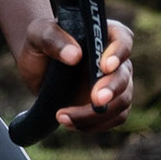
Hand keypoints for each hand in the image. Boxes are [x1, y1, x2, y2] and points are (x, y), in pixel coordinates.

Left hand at [16, 17, 134, 133]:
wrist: (37, 66)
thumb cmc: (41, 42)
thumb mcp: (38, 34)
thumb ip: (53, 39)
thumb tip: (73, 56)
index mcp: (106, 34)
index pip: (123, 40)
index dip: (119, 54)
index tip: (104, 67)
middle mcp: (116, 59)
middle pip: (124, 76)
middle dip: (112, 90)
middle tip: (96, 100)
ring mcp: (115, 84)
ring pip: (122, 102)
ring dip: (96, 115)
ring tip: (63, 117)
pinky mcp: (108, 105)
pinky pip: (113, 119)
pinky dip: (93, 125)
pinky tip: (68, 122)